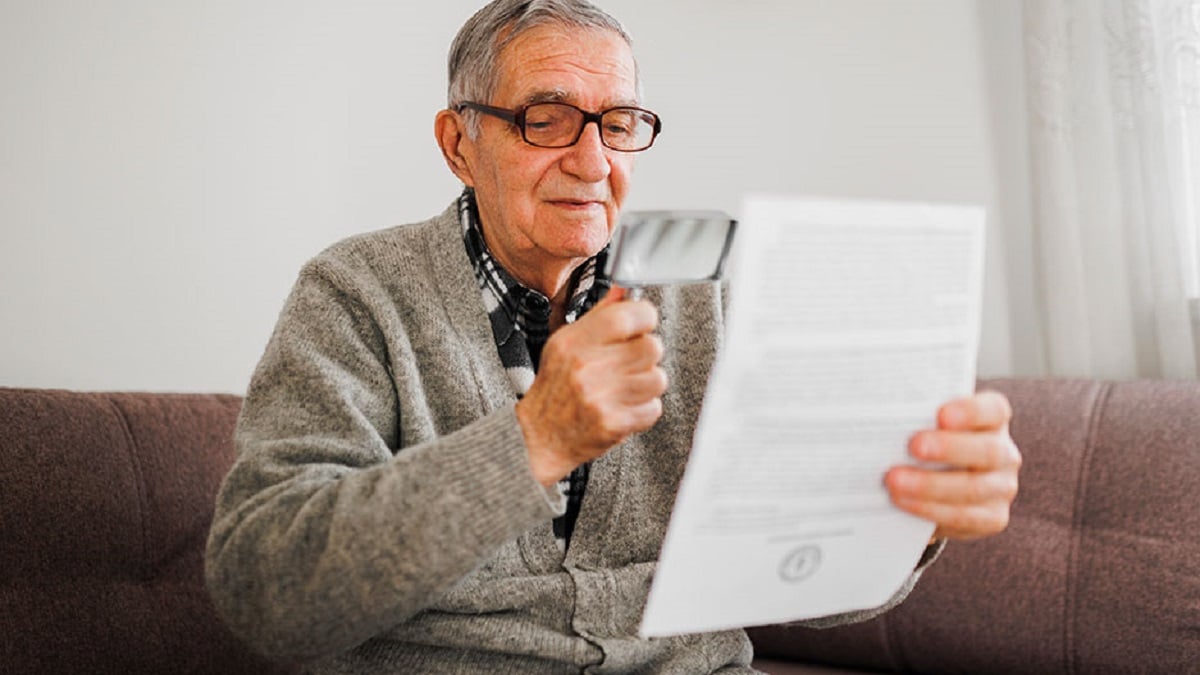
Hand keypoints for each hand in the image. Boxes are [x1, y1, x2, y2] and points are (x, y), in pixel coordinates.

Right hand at [516, 287, 667, 486]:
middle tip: (631, 360)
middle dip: (646, 353)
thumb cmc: (555, 387)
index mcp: (574, 342)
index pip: (627, 316)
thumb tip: (624, 290)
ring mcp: (601, 398)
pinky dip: (643, 409)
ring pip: (657, 378)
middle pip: (651, 347)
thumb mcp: (567, 343)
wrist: (538, 437)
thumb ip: (600, 315)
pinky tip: (623, 406)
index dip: (644, 316)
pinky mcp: (614, 424)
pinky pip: (653, 408)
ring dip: (646, 383)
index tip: (642, 321)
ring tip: (625, 386)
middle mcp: (586, 368)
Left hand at [885, 391, 1021, 540]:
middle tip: (913, 446)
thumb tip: (883, 414)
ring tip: (894, 480)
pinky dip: (929, 509)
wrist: (936, 484)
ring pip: (973, 488)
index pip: (993, 410)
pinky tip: (902, 501)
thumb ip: (916, 418)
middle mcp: (1004, 453)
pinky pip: (963, 517)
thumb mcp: (926, 424)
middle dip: (948, 448)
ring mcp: (1002, 487)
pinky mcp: (992, 517)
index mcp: (993, 420)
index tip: (941, 414)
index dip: (971, 411)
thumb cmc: (928, 440)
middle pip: (987, 450)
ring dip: (929, 485)